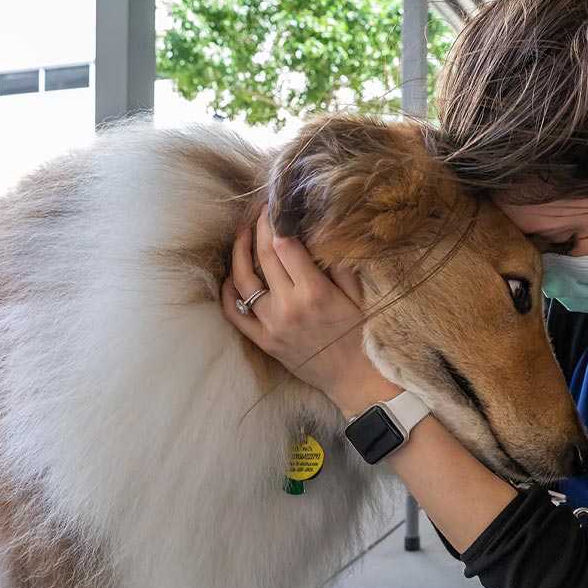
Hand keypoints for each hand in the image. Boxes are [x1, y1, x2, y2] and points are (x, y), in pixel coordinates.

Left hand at [221, 207, 398, 415]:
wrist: (353, 380)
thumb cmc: (360, 336)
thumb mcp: (359, 297)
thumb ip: (339, 265)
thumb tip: (322, 233)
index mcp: (314, 292)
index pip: (286, 246)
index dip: (277, 222)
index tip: (276, 207)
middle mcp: (288, 306)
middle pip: (264, 256)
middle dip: (259, 229)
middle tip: (259, 213)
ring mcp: (271, 324)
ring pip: (242, 280)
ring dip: (239, 253)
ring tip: (242, 236)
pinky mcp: (263, 340)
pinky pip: (233, 312)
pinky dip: (227, 291)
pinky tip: (230, 275)